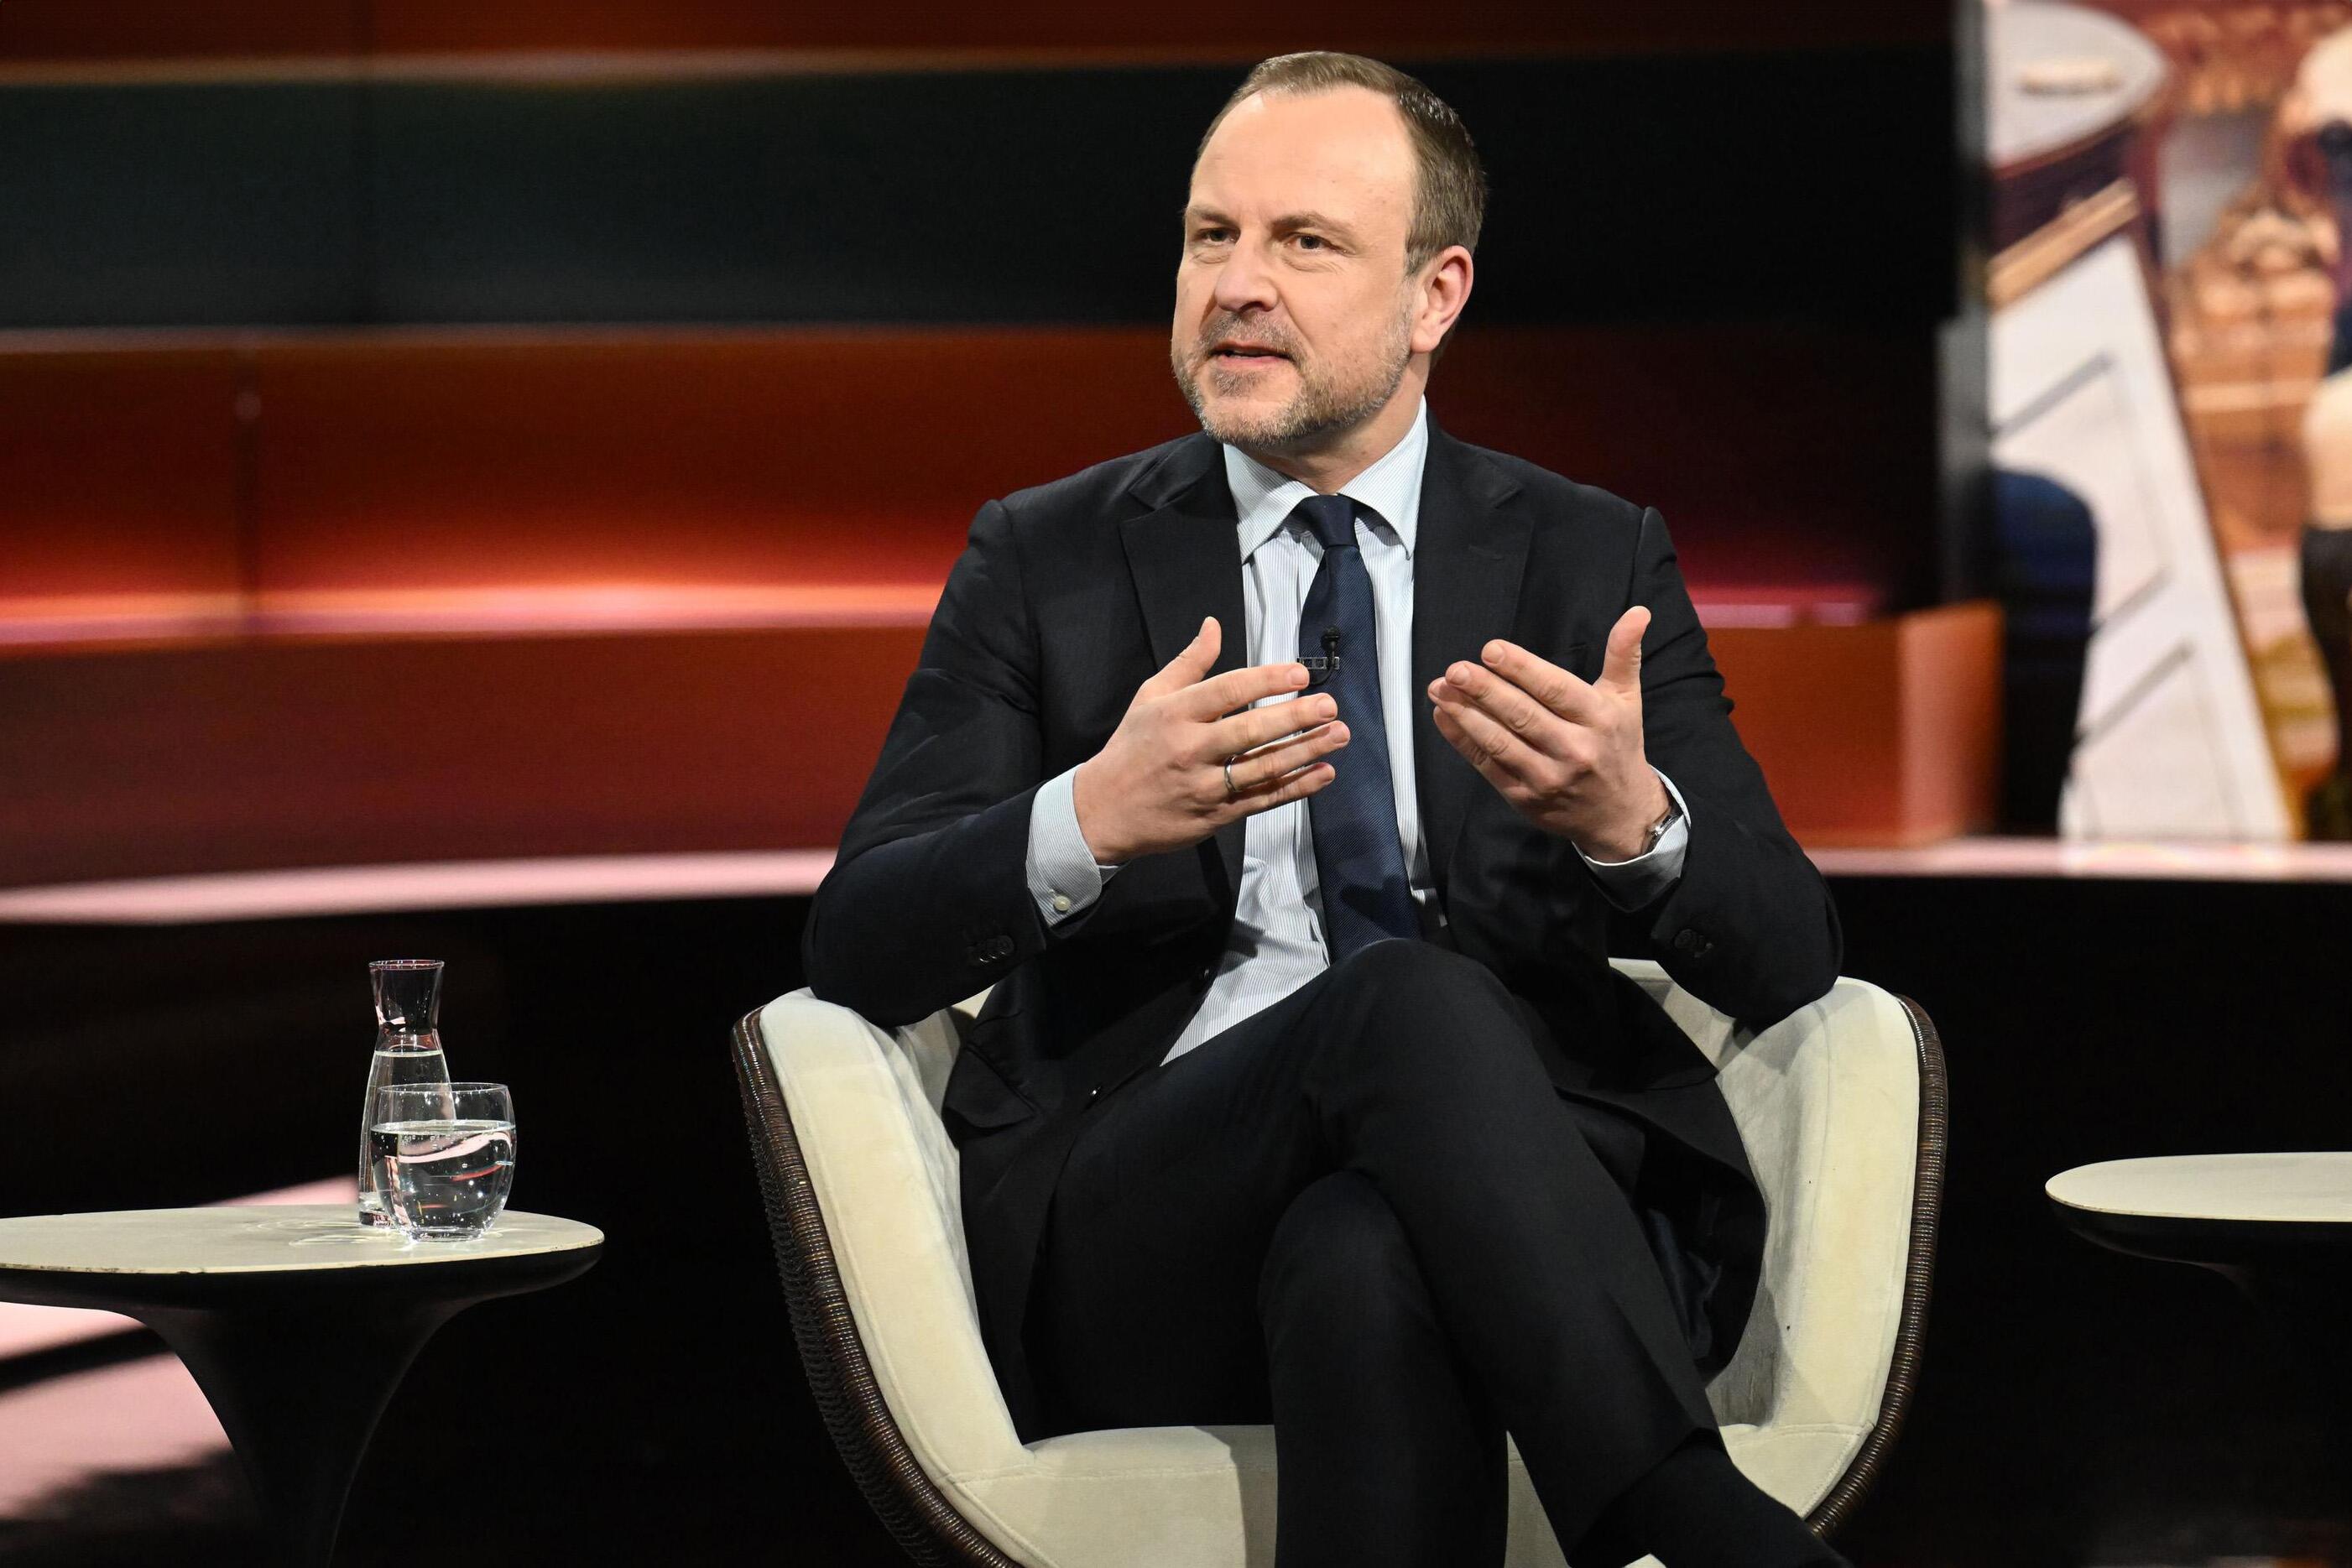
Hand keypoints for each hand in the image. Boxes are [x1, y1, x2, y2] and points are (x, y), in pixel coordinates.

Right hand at [1073, 616, 1347, 863]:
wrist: (1103, 810)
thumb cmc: (1132, 748)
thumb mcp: (1151, 697)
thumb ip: (1190, 663)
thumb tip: (1213, 625)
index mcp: (1175, 713)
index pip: (1228, 690)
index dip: (1267, 680)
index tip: (1299, 674)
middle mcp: (1190, 748)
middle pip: (1251, 731)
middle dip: (1295, 717)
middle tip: (1329, 706)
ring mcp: (1205, 785)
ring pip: (1263, 768)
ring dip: (1306, 751)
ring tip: (1338, 736)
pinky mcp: (1216, 816)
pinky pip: (1263, 800)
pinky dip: (1296, 787)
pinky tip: (1323, 773)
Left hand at [1427, 607, 1669, 859]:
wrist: (1619, 815)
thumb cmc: (1617, 745)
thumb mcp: (1627, 699)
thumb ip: (1624, 654)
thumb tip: (1639, 611)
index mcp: (1598, 719)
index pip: (1555, 689)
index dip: (1521, 669)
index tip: (1490, 650)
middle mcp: (1574, 750)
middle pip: (1522, 716)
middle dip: (1485, 691)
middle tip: (1456, 669)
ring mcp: (1547, 778)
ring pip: (1500, 743)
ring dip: (1465, 714)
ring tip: (1440, 689)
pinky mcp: (1524, 799)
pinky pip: (1488, 767)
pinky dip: (1462, 742)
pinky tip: (1444, 717)